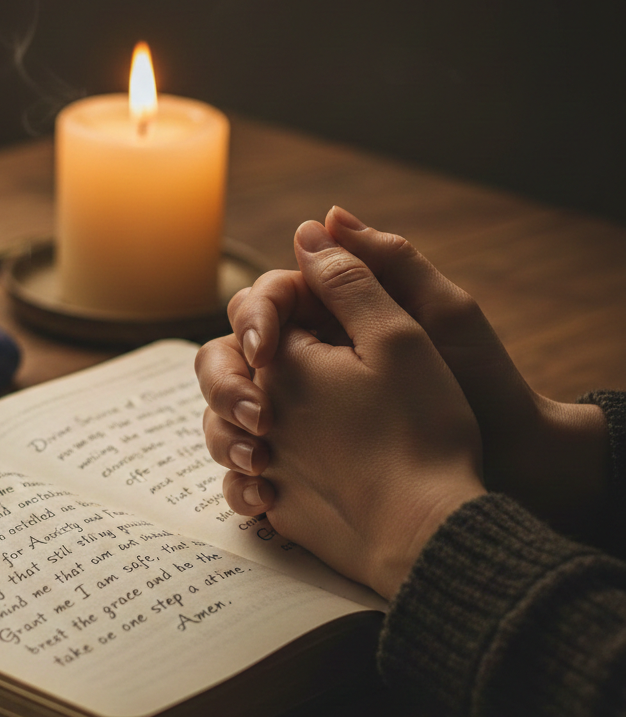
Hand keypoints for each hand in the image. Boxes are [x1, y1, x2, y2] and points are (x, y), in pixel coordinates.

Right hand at [200, 206, 609, 539]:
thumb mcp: (434, 320)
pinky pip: (242, 469)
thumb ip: (379, 266)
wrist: (490, 481)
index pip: (269, 303)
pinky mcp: (290, 471)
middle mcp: (309, 368)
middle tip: (258, 417)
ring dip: (226, 433)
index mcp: (337, 324)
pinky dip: (241, 481)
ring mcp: (294, 422)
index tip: (264, 351)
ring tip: (260, 462)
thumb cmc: (475, 395)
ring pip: (226, 413)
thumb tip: (319, 220)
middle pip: (231, 359)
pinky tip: (265, 497)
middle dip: (228, 383)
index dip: (255, 318)